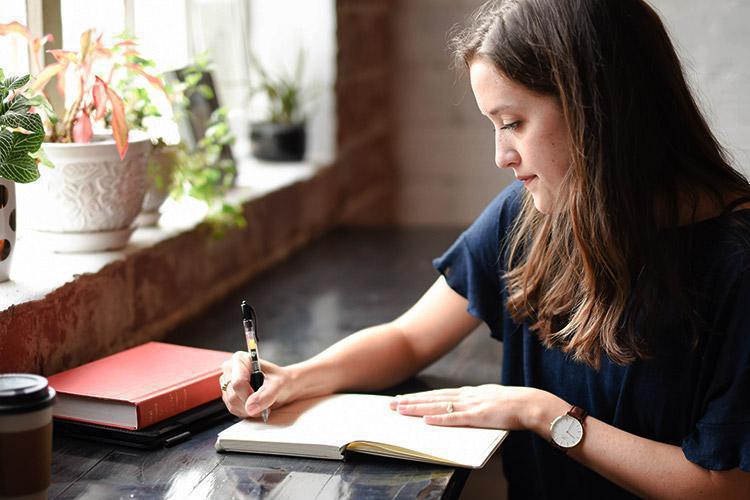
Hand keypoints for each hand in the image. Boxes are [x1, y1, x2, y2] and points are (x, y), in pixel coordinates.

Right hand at [220, 351, 293, 418]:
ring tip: (262, 403)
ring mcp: (227, 383)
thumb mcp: (279, 385)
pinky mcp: (228, 395)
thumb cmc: (281, 380)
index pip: (237, 382)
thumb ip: (266, 395)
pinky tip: (256, 405)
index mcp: (240, 359)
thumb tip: (250, 407)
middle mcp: (230, 369)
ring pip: (232, 404)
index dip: (249, 395)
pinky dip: (246, 411)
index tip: (261, 397)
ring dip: (249, 409)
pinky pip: (233, 409)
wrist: (282, 386)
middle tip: (265, 402)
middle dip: (250, 403)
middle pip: (233, 395)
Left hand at [389, 384, 547, 429]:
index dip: (420, 397)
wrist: (531, 404)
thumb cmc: (514, 405)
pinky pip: (455, 418)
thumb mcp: (490, 400)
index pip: (438, 394)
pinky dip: (439, 419)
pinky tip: (426, 420)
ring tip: (400, 409)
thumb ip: (476, 403)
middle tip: (391, 404)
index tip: (403, 399)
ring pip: (438, 406)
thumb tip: (464, 408)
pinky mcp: (478, 416)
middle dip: (411, 401)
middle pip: (433, 398)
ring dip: (418, 408)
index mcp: (469, 392)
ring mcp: (471, 405)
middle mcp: (466, 396)